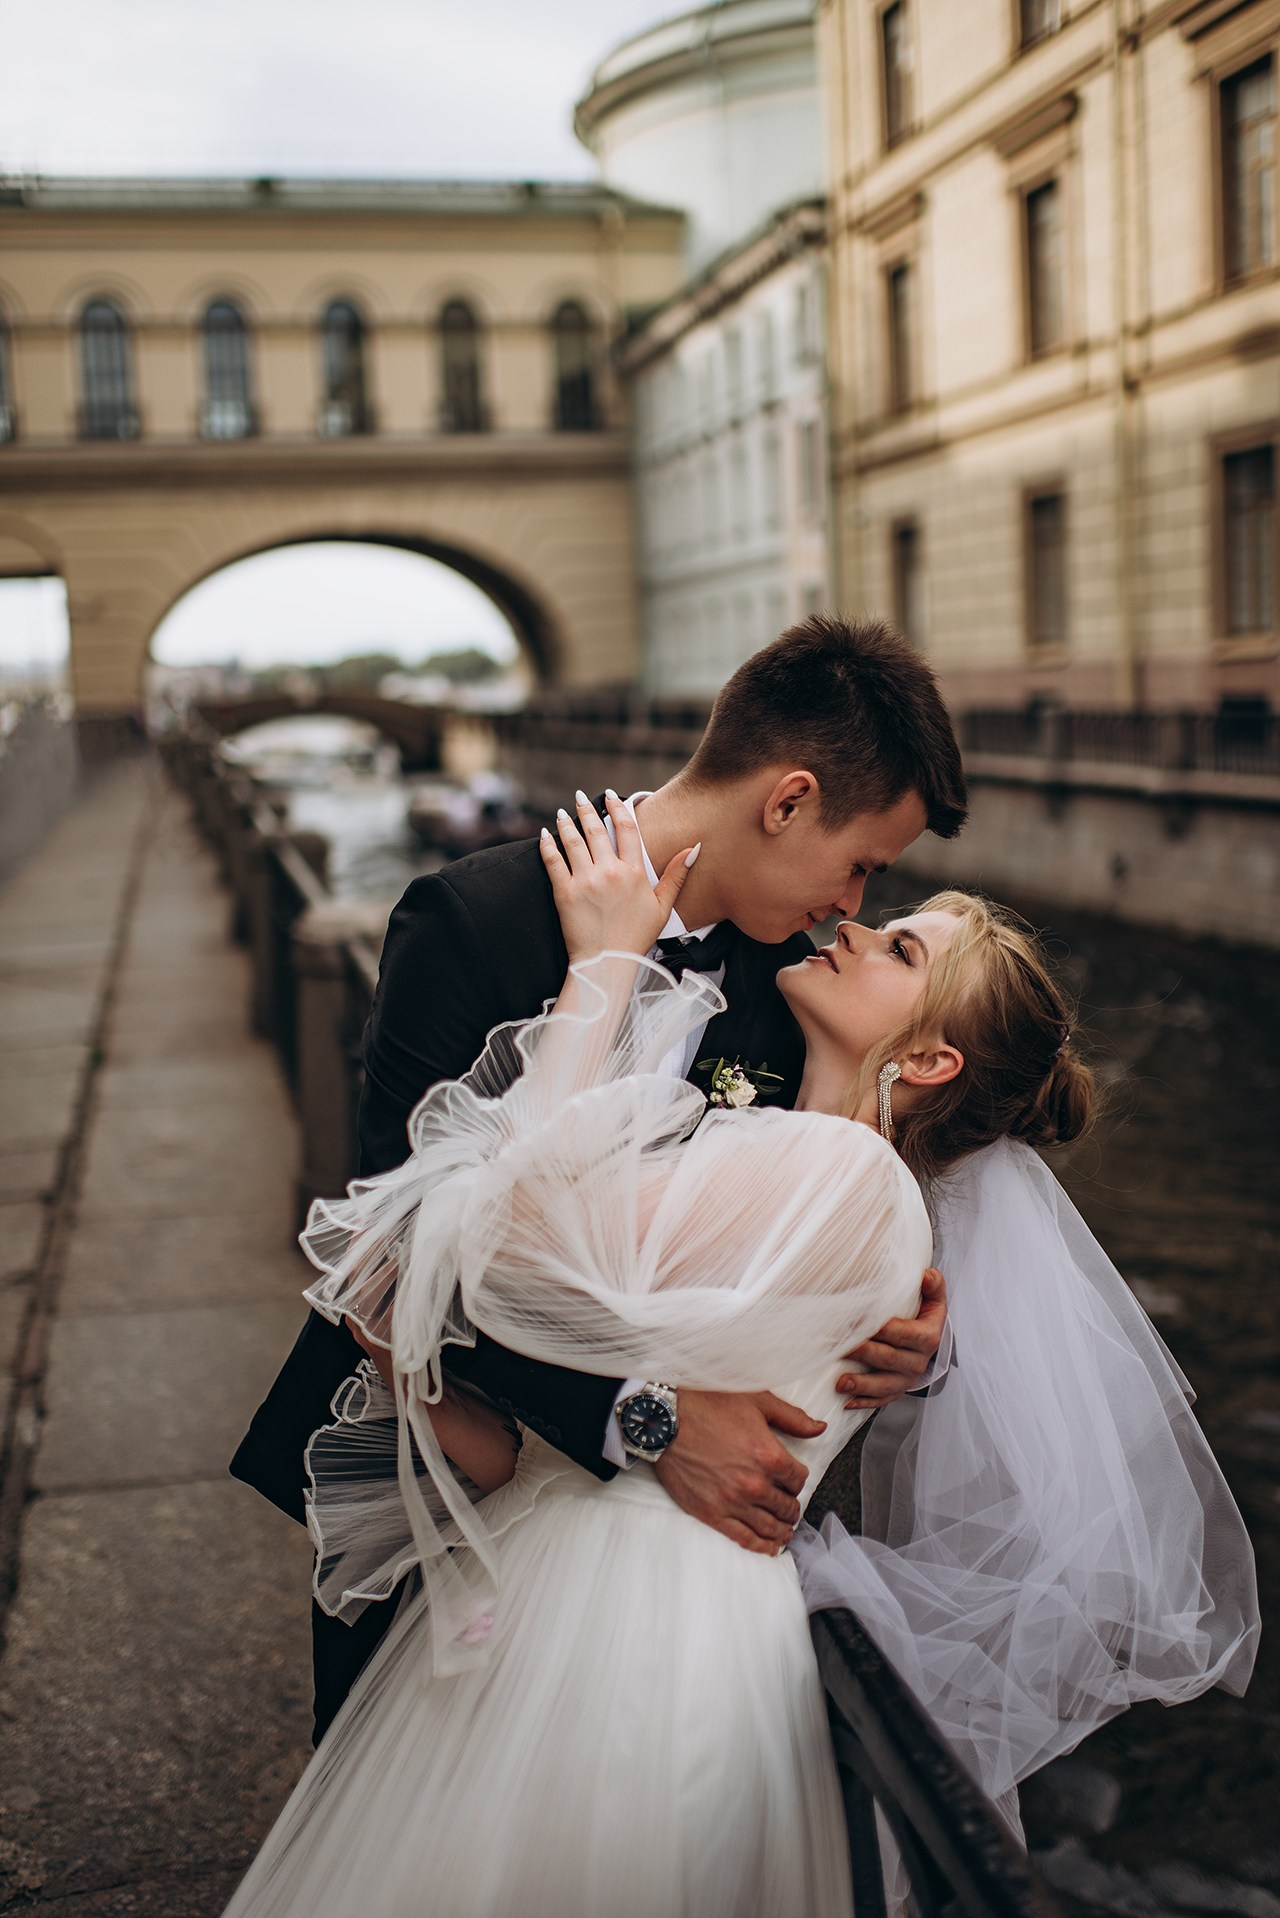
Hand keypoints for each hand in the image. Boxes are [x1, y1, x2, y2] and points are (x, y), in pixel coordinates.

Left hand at [539, 791, 696, 961]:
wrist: (607, 963)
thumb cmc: (635, 938)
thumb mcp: (662, 907)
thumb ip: (677, 876)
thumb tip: (694, 849)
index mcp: (633, 873)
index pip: (626, 829)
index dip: (619, 808)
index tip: (612, 797)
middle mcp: (609, 872)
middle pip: (596, 829)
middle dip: (587, 809)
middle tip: (581, 797)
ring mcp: (585, 881)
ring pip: (573, 841)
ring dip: (567, 822)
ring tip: (564, 812)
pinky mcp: (564, 892)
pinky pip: (553, 861)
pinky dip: (547, 844)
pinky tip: (545, 834)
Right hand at [654, 1388, 825, 1555]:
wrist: (666, 1418)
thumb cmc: (710, 1404)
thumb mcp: (757, 1401)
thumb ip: (793, 1418)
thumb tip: (820, 1428)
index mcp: (770, 1456)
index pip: (799, 1479)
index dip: (797, 1479)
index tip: (791, 1479)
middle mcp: (755, 1484)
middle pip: (786, 1506)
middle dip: (791, 1507)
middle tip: (790, 1507)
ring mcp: (733, 1502)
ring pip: (769, 1527)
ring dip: (782, 1530)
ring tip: (785, 1531)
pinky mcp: (712, 1513)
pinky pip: (745, 1539)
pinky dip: (762, 1546)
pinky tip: (770, 1547)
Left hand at [837, 1267, 946, 1409]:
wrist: (931, 1342)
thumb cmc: (925, 1316)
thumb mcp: (934, 1300)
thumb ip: (933, 1285)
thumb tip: (926, 1275)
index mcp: (927, 1338)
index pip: (902, 1333)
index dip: (879, 1327)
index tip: (856, 1320)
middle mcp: (918, 1362)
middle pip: (888, 1358)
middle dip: (862, 1352)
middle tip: (838, 1346)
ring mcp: (907, 1379)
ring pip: (884, 1385)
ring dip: (861, 1385)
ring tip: (840, 1382)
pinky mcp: (897, 1391)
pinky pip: (881, 1400)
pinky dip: (864, 1402)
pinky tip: (847, 1402)